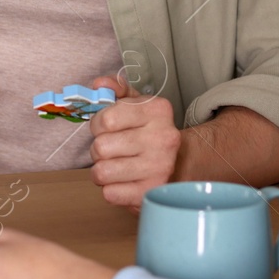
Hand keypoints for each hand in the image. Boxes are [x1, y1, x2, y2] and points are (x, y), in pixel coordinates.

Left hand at [86, 74, 180, 208]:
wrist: (180, 162)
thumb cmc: (149, 131)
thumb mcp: (137, 103)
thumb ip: (116, 89)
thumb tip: (98, 84)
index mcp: (157, 110)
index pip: (106, 119)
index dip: (98, 125)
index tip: (106, 128)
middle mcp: (162, 138)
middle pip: (100, 147)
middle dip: (98, 149)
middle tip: (111, 149)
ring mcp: (159, 168)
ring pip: (101, 172)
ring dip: (101, 170)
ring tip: (115, 165)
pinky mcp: (151, 192)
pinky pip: (110, 194)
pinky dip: (110, 189)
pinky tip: (123, 181)